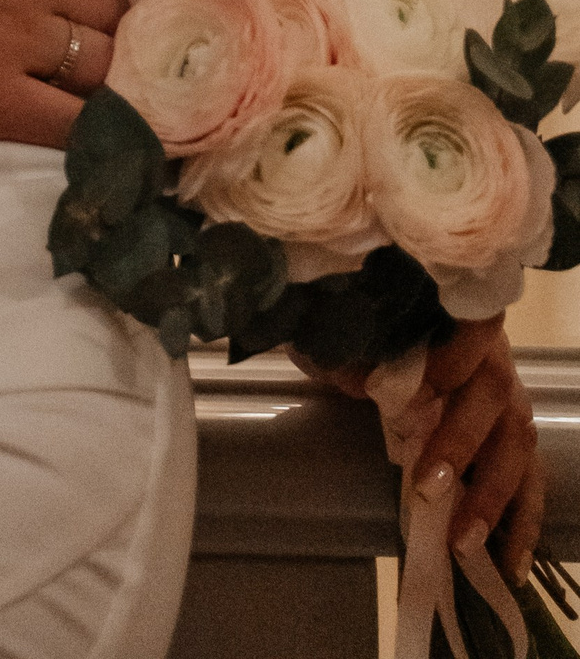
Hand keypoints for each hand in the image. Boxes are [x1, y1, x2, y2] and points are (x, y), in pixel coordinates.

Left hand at [307, 318, 543, 585]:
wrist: (397, 345)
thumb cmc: (375, 337)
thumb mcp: (352, 339)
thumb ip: (350, 352)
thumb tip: (354, 378)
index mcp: (455, 317)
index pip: (471, 325)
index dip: (450, 362)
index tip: (412, 401)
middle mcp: (493, 355)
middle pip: (494, 391)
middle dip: (462, 443)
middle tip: (429, 488)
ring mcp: (511, 399)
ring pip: (518, 441)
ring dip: (493, 495)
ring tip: (464, 542)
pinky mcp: (515, 440)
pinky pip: (531, 480)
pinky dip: (523, 522)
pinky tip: (511, 564)